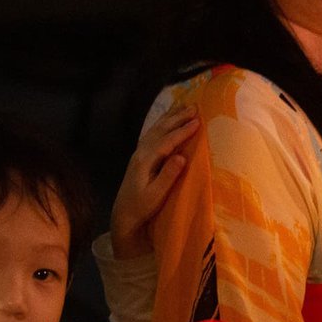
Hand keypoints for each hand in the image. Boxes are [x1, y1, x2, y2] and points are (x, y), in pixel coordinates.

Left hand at [111, 105, 197, 258]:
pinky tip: (168, 120)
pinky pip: (152, 134)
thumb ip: (168, 176)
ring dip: (170, 117)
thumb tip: (181, 157)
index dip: (182, 131)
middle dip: (177, 118)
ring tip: (184, 106)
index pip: (166, 141)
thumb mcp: (156, 195)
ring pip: (155, 129)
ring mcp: (139, 153)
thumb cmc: (142, 207)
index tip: (198, 121)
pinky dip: (162, 123)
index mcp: (145, 161)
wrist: (124, 214)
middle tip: (194, 107)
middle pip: (160, 130)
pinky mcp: (140, 156)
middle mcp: (140, 153)